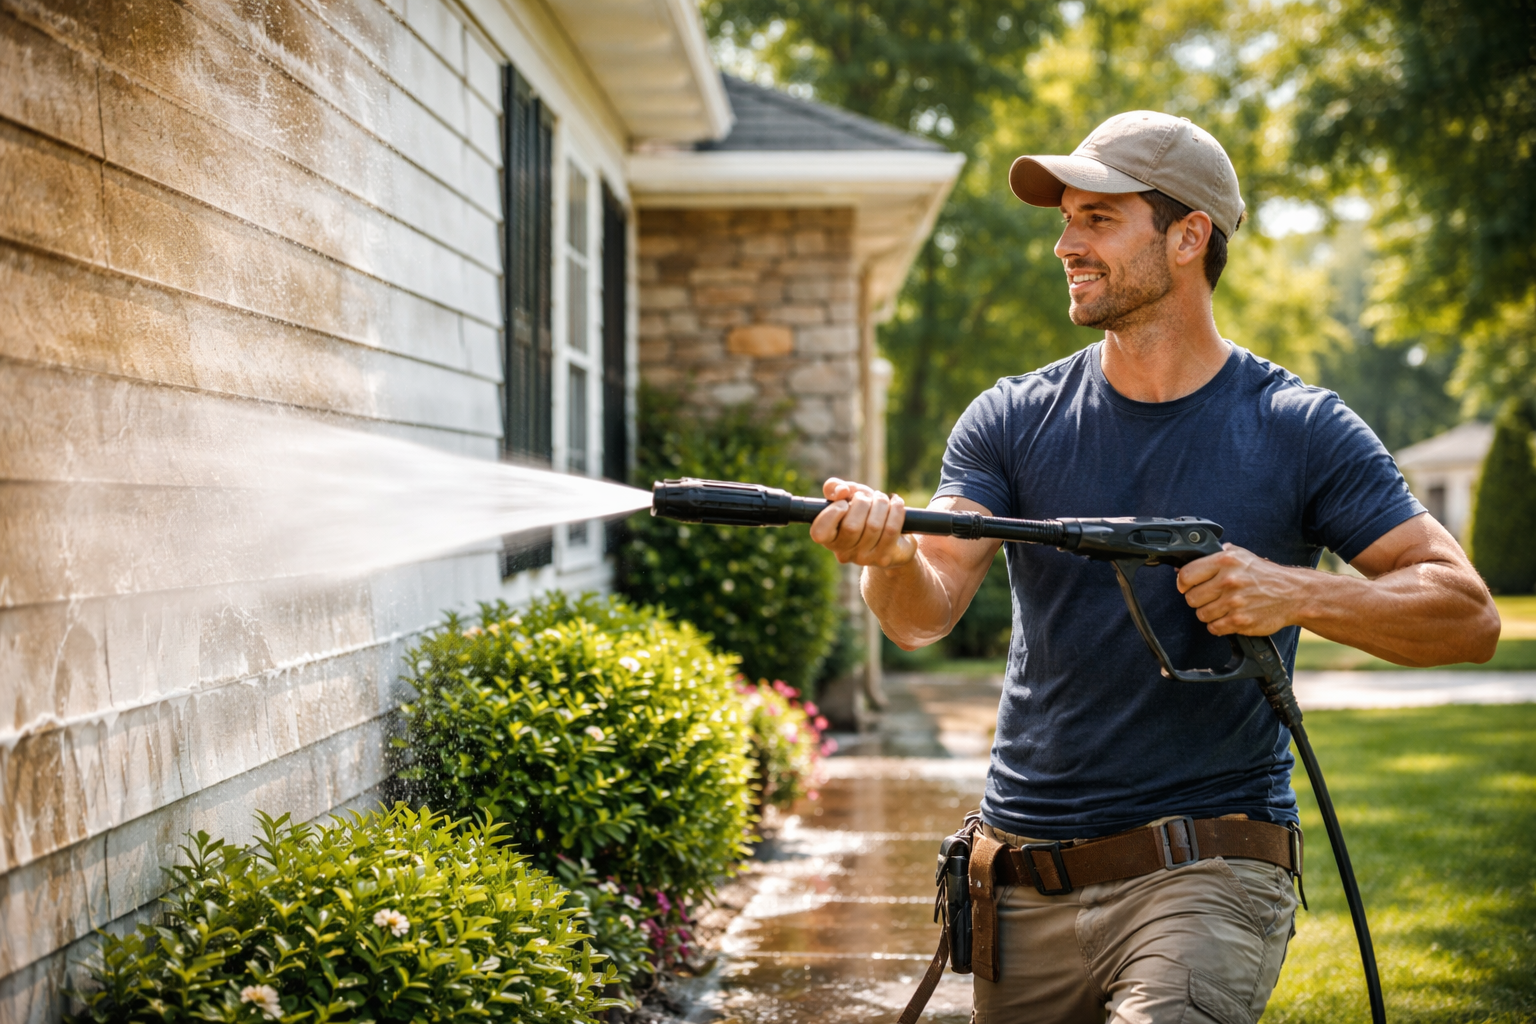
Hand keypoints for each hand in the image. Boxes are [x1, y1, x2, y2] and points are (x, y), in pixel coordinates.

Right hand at [809, 478, 916, 566]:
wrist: (892, 533)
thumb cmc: (863, 512)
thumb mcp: (847, 496)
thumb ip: (834, 488)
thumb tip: (841, 491)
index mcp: (828, 538)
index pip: (819, 533)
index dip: (832, 514)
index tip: (843, 502)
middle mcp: (843, 552)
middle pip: (851, 526)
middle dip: (863, 502)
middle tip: (867, 497)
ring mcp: (864, 558)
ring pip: (873, 526)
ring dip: (880, 504)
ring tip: (881, 499)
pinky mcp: (884, 558)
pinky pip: (891, 529)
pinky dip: (895, 510)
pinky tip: (896, 503)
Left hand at [1176, 543, 1306, 635]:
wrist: (1293, 594)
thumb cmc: (1265, 575)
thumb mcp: (1241, 555)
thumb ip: (1214, 557)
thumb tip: (1183, 566)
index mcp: (1225, 561)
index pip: (1186, 575)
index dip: (1183, 583)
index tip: (1186, 587)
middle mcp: (1228, 580)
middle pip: (1191, 598)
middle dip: (1198, 599)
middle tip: (1211, 597)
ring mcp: (1234, 602)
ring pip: (1201, 614)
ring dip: (1209, 613)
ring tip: (1223, 607)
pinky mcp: (1239, 621)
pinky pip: (1214, 628)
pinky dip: (1218, 625)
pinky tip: (1229, 617)